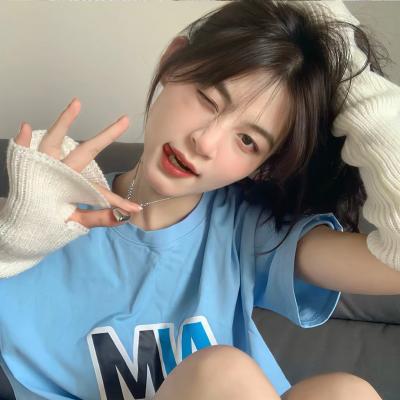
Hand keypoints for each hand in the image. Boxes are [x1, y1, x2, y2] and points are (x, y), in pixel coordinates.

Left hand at [14, 98, 141, 228]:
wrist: (17, 226)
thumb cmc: (46, 224)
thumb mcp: (74, 224)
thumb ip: (98, 219)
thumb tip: (123, 217)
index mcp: (70, 189)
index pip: (100, 193)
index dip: (118, 201)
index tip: (134, 207)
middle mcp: (56, 174)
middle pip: (85, 151)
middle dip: (106, 136)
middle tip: (123, 121)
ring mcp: (40, 168)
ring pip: (52, 142)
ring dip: (64, 121)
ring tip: (76, 103)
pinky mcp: (26, 167)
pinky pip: (22, 151)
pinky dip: (23, 139)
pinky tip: (25, 126)